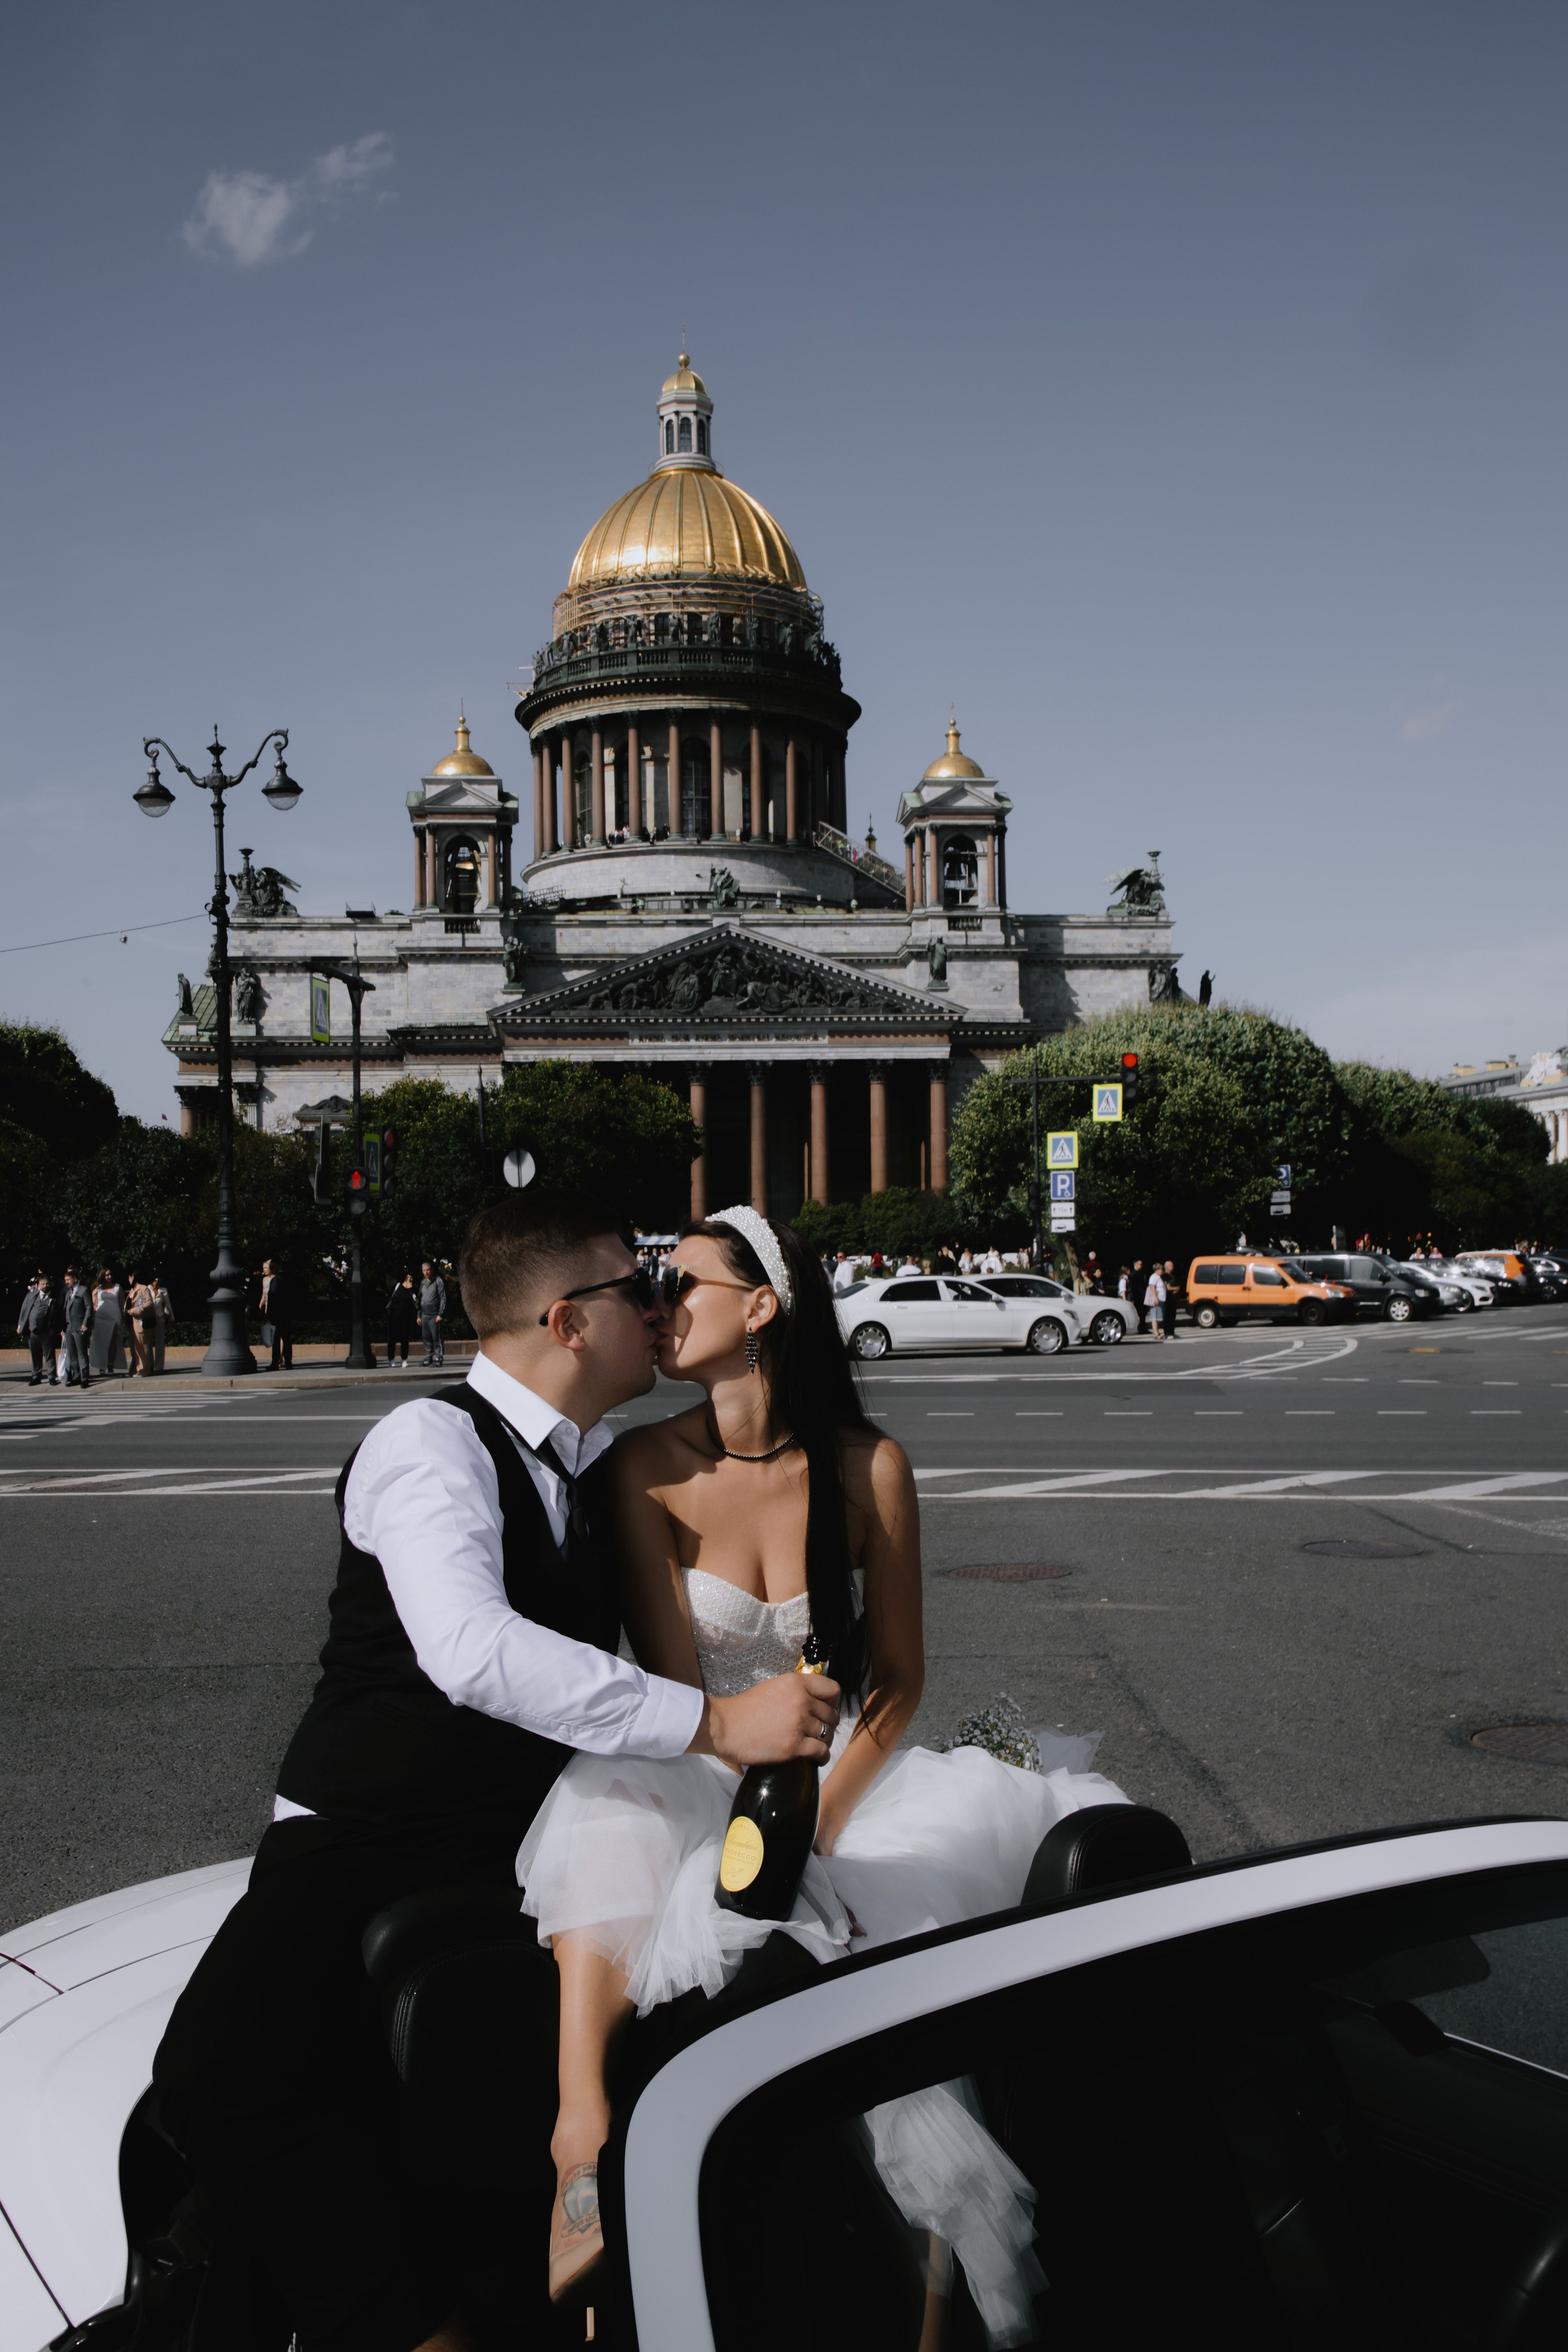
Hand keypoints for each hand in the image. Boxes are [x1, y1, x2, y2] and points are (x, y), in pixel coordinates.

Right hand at [693, 1671, 839, 1767]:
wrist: (726, 1727)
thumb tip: (815, 1702)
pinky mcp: (794, 1746)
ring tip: (815, 1745)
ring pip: (828, 1735)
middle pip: (832, 1715)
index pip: (833, 1689)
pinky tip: (816, 1758)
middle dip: (828, 1724)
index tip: (827, 1709)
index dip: (833, 1701)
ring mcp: (799, 1724)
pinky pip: (821, 1752)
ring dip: (823, 1741)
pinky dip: (821, 1757)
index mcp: (797, 1683)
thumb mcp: (774, 1687)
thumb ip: (796, 1691)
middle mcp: (802, 1701)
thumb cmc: (745, 1708)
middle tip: (818, 1730)